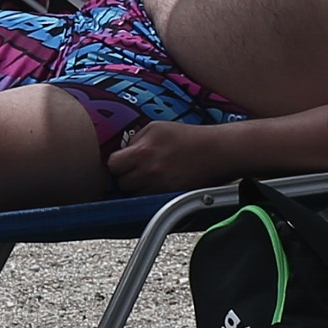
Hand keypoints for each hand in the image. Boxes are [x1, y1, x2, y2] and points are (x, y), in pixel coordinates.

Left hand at [103, 121, 218, 193]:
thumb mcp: (156, 127)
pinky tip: (160, 182)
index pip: (113, 165)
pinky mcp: (170, 196)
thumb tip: (122, 151)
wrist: (215, 151)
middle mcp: (149, 172)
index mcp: (143, 152)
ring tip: (150, 175)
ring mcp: (160, 187)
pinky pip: (150, 199)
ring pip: (135, 194)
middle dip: (126, 176)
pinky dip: (151, 193)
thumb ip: (135, 139)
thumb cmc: (187, 137)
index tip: (122, 162)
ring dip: (138, 187)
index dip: (116, 164)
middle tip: (137, 169)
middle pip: (122, 183)